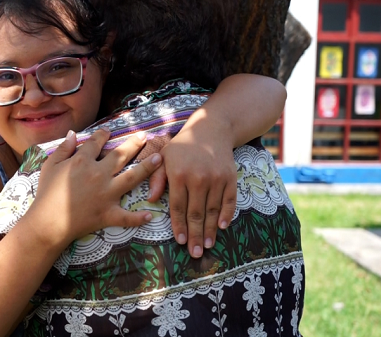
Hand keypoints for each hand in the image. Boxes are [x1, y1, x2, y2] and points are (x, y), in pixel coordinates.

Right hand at [25, 129, 163, 247]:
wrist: (47, 222)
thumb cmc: (46, 194)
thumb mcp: (49, 166)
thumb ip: (63, 148)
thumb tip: (73, 133)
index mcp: (82, 161)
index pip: (96, 142)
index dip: (103, 134)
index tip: (109, 131)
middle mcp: (98, 174)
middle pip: (120, 155)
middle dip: (133, 144)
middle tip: (144, 136)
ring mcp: (106, 194)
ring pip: (131, 178)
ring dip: (146, 168)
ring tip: (159, 159)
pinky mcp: (108, 214)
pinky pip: (126, 216)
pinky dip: (138, 218)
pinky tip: (150, 215)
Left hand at [147, 116, 236, 257]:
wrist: (211, 128)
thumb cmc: (183, 145)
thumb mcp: (164, 157)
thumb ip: (156, 178)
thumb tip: (149, 199)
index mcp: (179, 175)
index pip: (178, 206)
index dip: (179, 225)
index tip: (180, 241)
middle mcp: (198, 178)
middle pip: (196, 212)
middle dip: (195, 235)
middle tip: (195, 253)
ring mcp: (216, 178)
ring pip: (213, 210)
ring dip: (210, 230)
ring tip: (207, 245)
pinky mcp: (231, 177)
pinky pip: (230, 200)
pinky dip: (227, 215)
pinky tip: (222, 227)